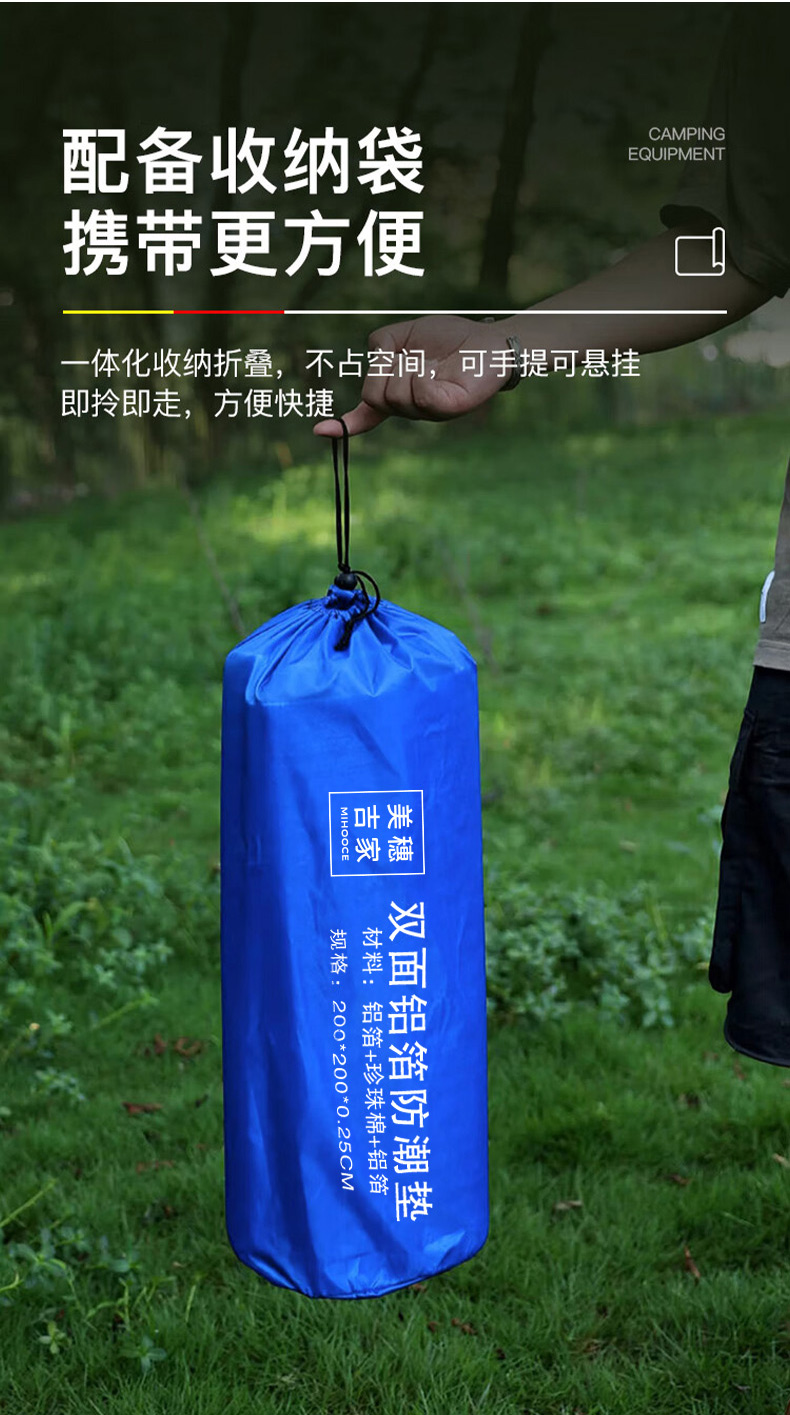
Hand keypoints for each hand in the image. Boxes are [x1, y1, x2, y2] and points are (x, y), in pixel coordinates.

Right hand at [313, 315, 513, 437]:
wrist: (489, 340)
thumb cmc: (449, 337)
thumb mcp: (405, 333)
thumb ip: (381, 344)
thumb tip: (374, 362)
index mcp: (397, 391)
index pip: (366, 413)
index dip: (343, 424)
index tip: (318, 430)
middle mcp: (409, 407)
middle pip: (372, 395)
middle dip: (385, 369)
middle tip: (413, 358)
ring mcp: (428, 412)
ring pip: (393, 393)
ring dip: (408, 368)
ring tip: (431, 363)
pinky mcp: (448, 410)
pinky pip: (419, 394)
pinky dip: (423, 377)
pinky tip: (438, 372)